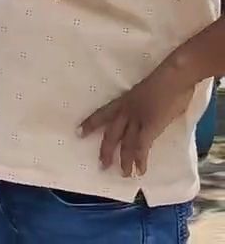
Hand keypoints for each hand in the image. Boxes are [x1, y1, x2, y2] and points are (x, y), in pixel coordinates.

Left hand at [79, 70, 196, 177]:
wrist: (174, 77)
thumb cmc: (164, 81)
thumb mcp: (145, 91)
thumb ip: (141, 103)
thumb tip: (148, 112)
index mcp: (123, 100)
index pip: (101, 114)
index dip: (90, 124)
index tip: (78, 132)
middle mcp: (125, 111)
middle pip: (111, 134)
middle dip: (106, 150)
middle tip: (101, 165)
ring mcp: (137, 119)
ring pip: (126, 144)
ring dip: (124, 161)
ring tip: (123, 174)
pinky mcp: (150, 126)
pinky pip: (141, 147)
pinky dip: (140, 160)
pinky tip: (139, 170)